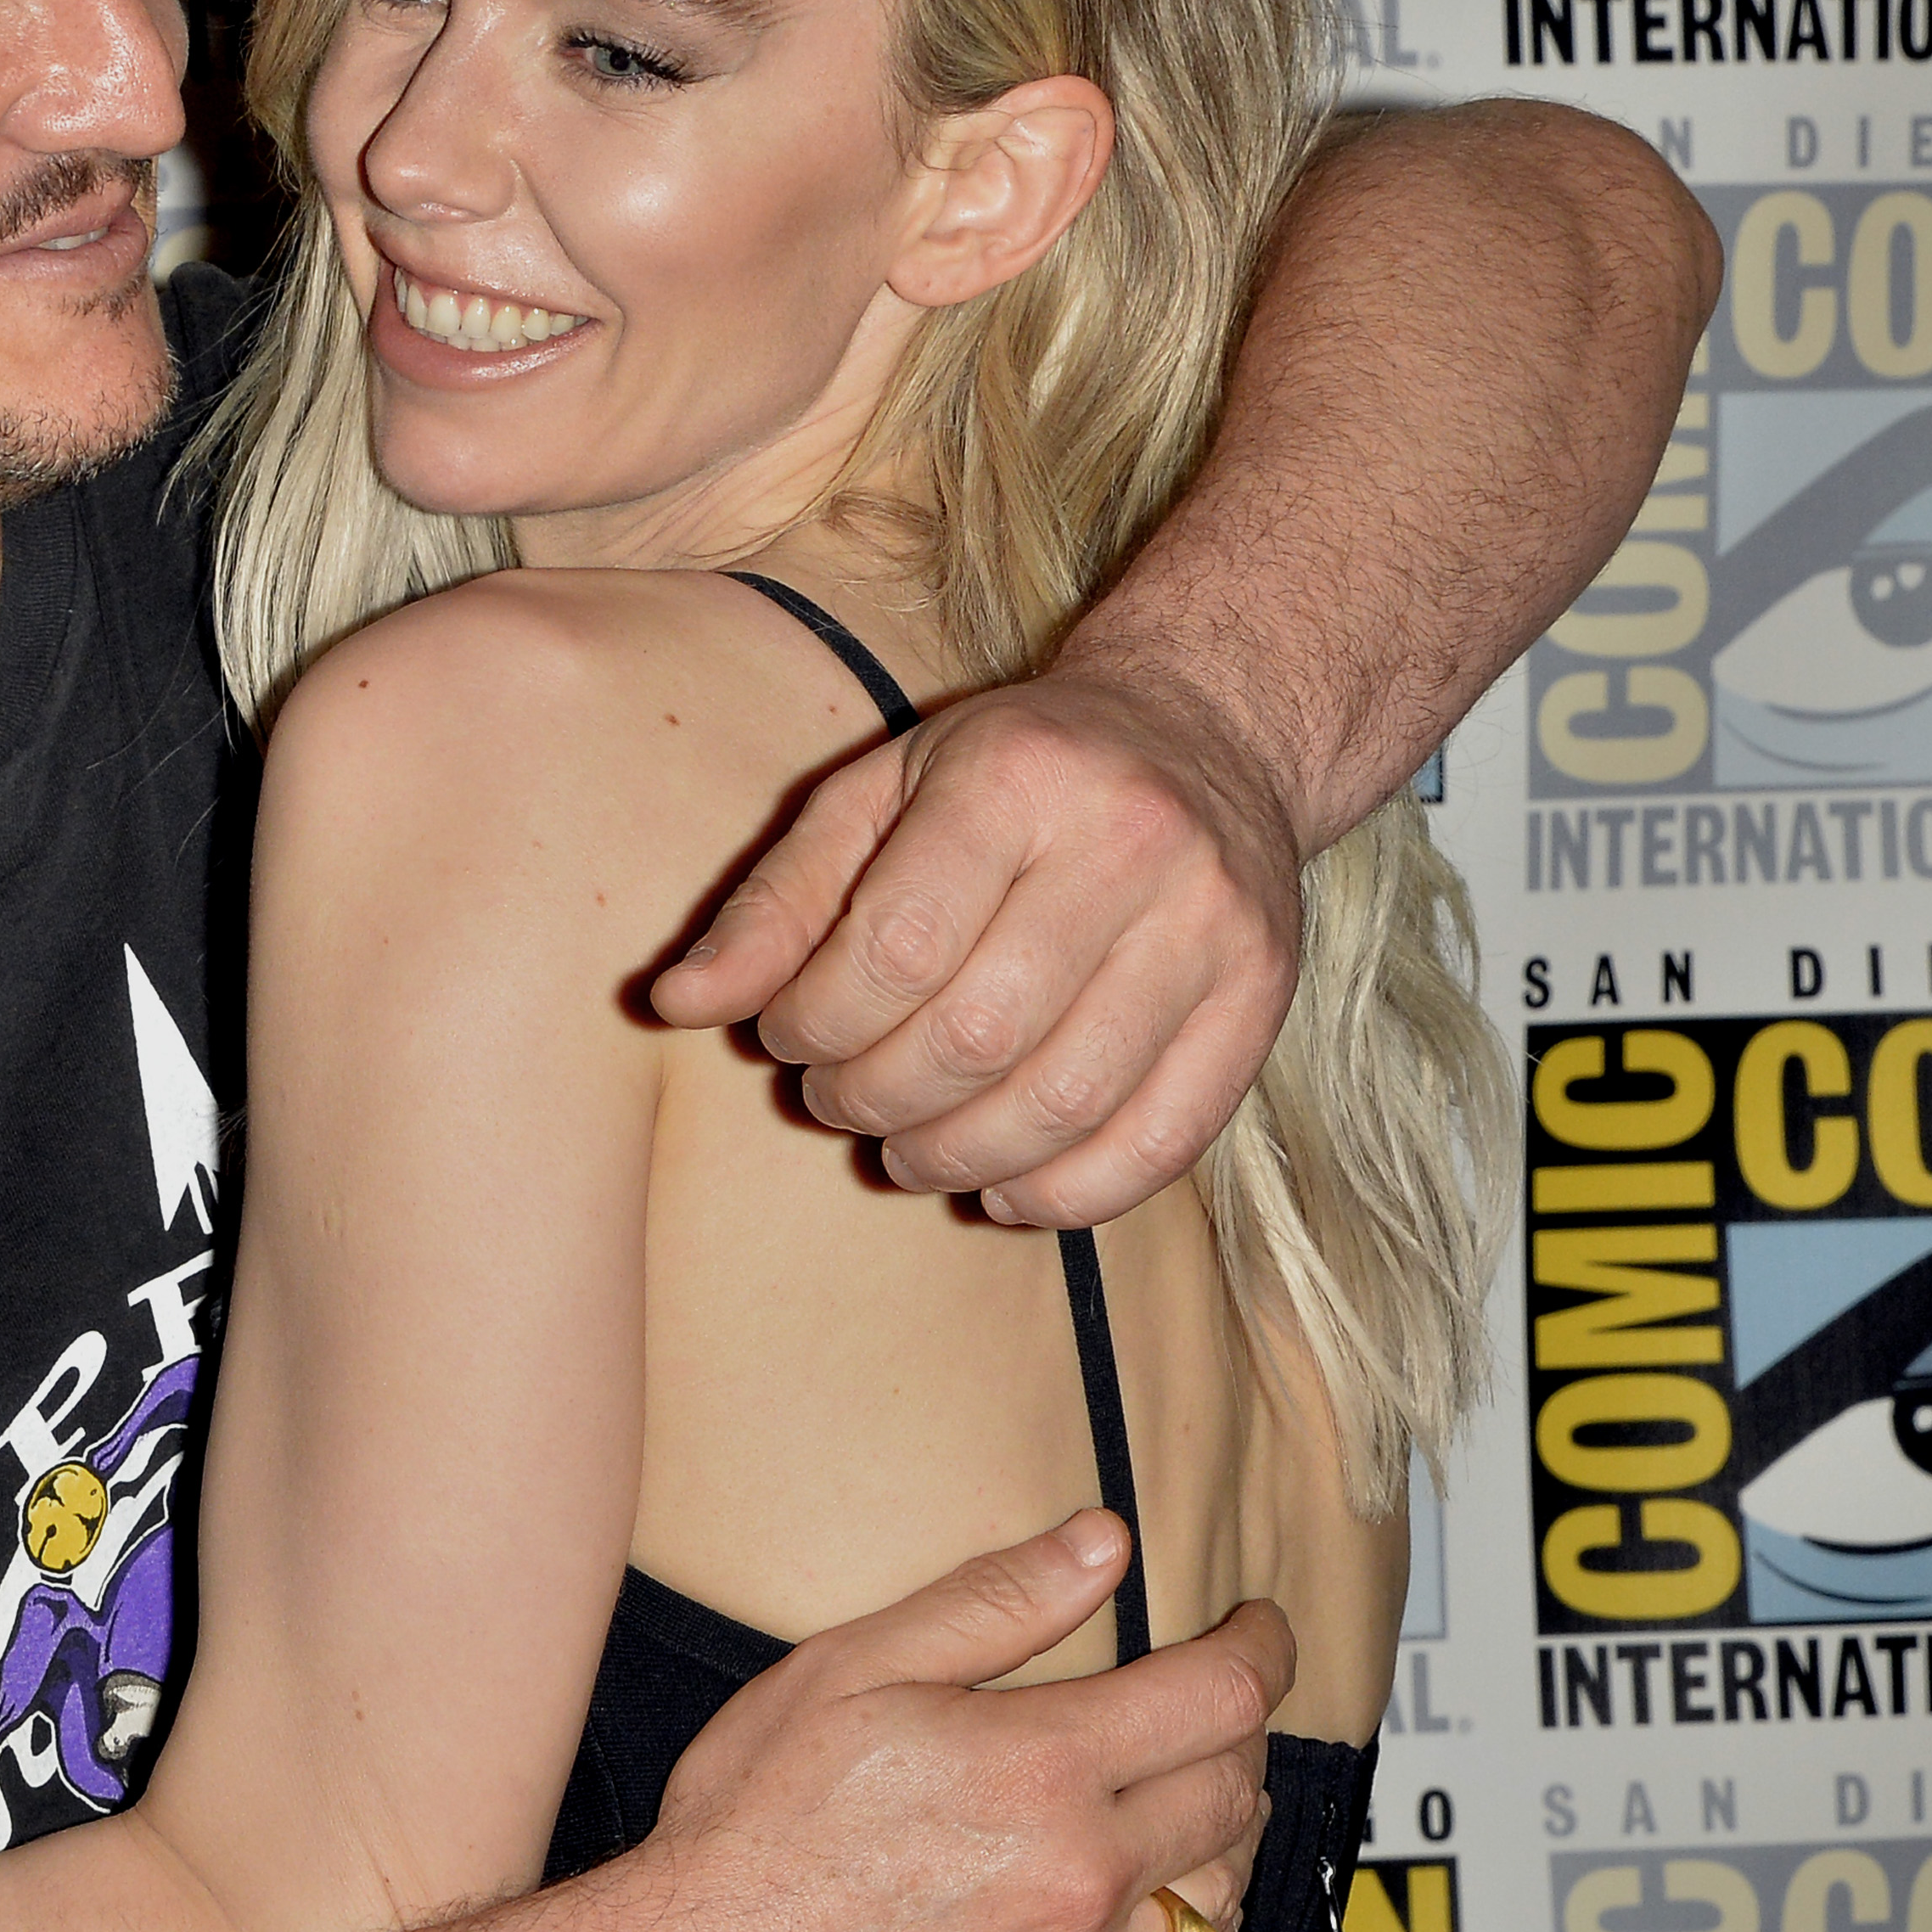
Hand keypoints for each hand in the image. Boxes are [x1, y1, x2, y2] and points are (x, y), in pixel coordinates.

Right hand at [579, 1512, 1289, 1931]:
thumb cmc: (756, 1822)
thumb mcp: (850, 1669)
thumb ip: (990, 1603)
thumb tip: (1101, 1545)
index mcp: (1040, 1770)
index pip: (1219, 1698)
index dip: (1259, 1648)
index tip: (1255, 1626)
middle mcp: (1081, 1880)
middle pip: (1235, 1790)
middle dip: (1241, 1727)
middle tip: (1214, 1697)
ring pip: (1223, 1894)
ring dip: (1228, 1830)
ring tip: (1193, 1789)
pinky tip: (1166, 1906)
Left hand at [650, 667, 1304, 1228]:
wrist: (1206, 734)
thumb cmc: (1010, 773)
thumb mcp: (876, 797)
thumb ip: (775, 902)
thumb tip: (671, 1004)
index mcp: (1017, 778)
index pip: (893, 949)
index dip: (815, 1024)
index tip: (787, 1037)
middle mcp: (1130, 847)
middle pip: (973, 1038)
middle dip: (873, 1099)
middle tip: (837, 1098)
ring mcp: (1213, 930)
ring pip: (1061, 1106)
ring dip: (954, 1158)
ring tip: (905, 1146)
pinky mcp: (1259, 1006)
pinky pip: (1157, 1146)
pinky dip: (1063, 1197)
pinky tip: (1001, 1189)